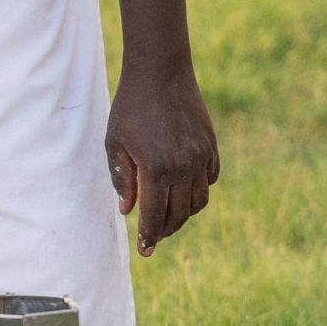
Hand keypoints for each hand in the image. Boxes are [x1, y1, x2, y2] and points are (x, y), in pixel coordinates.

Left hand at [105, 62, 219, 255]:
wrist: (160, 74)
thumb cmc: (130, 108)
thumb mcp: (114, 143)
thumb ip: (122, 179)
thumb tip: (128, 210)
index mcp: (156, 169)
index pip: (155, 215)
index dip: (150, 236)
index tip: (145, 251)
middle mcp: (184, 167)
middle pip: (180, 214)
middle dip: (166, 230)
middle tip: (154, 237)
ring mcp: (201, 157)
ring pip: (199, 201)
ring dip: (184, 214)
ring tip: (168, 216)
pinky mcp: (211, 147)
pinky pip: (210, 179)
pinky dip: (199, 191)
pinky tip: (185, 191)